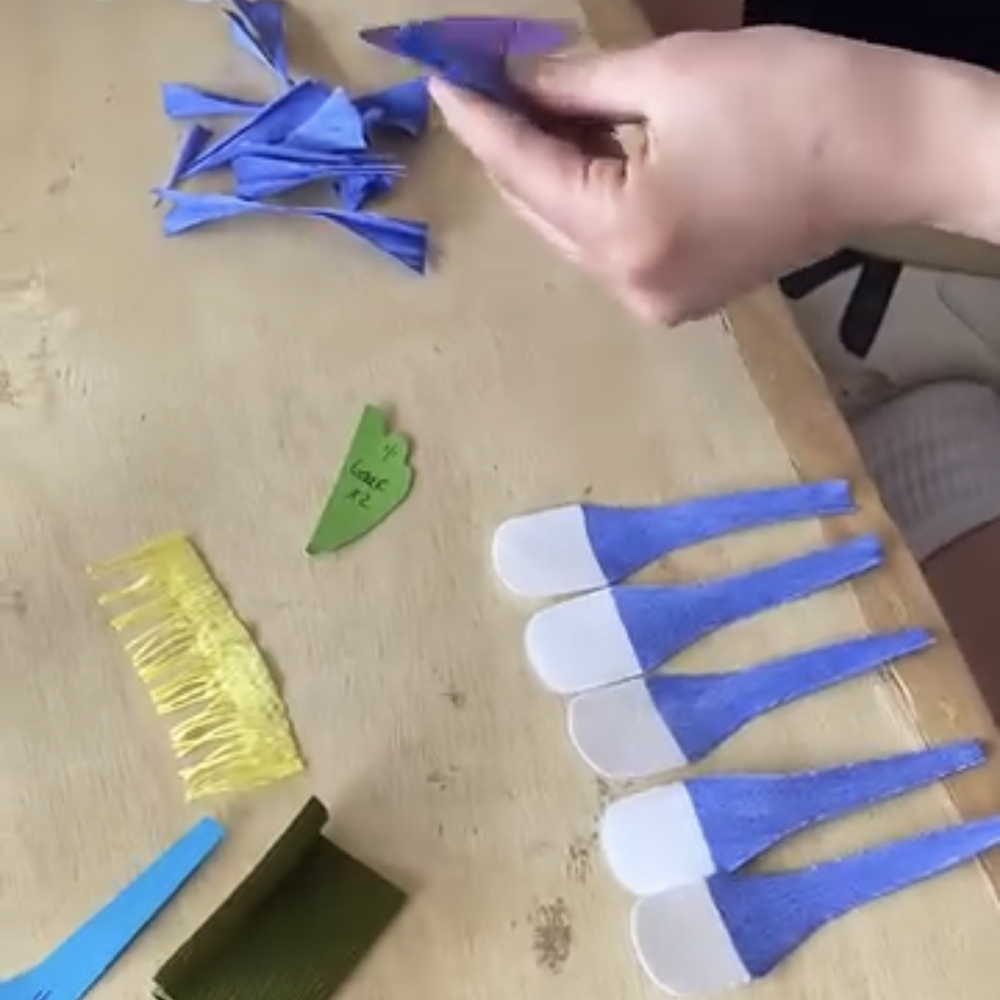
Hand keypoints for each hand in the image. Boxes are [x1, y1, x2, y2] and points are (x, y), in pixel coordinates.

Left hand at [430, 27, 974, 323]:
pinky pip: (607, 247)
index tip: (442, 81)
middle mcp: (629, 286)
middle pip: (539, 211)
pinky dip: (585, 201)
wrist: (892, 153)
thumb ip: (578, 85)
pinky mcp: (679, 299)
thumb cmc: (795, 101)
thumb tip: (520, 80)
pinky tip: (577, 154)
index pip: (525, 171)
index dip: (479, 121)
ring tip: (526, 112)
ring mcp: (655, 302)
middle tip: (482, 88)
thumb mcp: (673, 74)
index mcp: (625, 234)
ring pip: (570, 233)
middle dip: (507, 149)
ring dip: (544, 176)